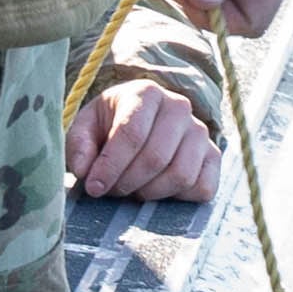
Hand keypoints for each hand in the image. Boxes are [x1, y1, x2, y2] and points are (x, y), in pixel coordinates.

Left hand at [65, 74, 220, 203]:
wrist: (143, 123)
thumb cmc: (109, 125)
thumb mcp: (86, 127)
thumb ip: (79, 145)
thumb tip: (84, 170)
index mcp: (146, 93)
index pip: (132, 133)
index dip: (111, 165)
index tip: (94, 187)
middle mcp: (179, 107)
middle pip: (156, 157)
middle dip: (128, 182)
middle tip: (112, 190)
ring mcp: (201, 132)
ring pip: (180, 175)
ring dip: (151, 193)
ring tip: (133, 189)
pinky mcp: (214, 157)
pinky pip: (202, 188)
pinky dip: (178, 198)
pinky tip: (159, 190)